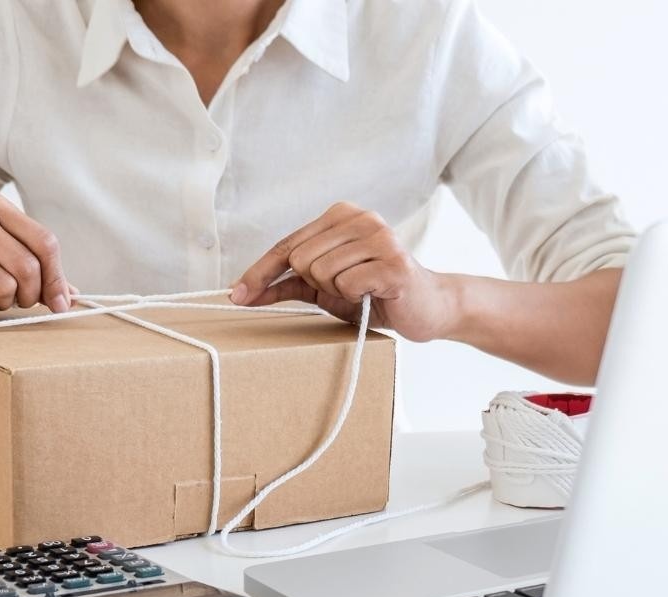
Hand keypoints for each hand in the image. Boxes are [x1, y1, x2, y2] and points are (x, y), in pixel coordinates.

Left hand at [230, 202, 454, 341]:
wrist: (429, 309)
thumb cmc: (377, 295)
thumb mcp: (328, 289)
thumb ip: (291, 283)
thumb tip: (245, 292)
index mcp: (342, 216)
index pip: (288, 244)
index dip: (260, 272)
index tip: (238, 295)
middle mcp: (361, 218)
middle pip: (301, 258)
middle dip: (316, 285)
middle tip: (346, 290)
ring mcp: (380, 237)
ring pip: (322, 272)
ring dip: (338, 292)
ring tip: (364, 292)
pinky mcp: (393, 263)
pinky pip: (347, 284)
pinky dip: (357, 297)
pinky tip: (376, 294)